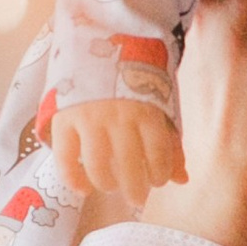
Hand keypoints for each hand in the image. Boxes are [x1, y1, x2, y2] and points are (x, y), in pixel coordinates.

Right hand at [50, 93, 185, 210]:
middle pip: (129, 163)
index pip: (158, 151)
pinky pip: (65, 157)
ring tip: (112, 187)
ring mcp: (89, 118)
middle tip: (137, 198)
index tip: (157, 181)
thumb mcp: (158, 106)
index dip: (160, 173)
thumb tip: (182, 180)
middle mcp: (118, 116)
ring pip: (97, 165)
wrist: (94, 47)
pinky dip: (73, 179)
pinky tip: (83, 190)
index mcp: (146, 110)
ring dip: (106, 183)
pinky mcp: (64, 119)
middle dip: (135, 188)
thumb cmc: (132, 86)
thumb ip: (170, 143)